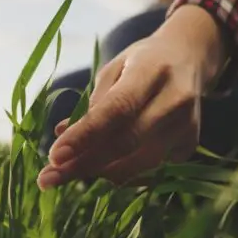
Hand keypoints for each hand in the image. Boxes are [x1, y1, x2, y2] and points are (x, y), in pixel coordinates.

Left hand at [37, 6, 226, 188]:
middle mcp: (176, 101)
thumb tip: (62, 136)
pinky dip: (120, 172)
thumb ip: (92, 103)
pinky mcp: (189, 146)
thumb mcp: (113, 68)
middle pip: (126, 143)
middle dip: (83, 164)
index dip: (84, 136)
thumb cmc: (142, 62)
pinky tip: (99, 166)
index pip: (117, 110)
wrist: (189, 59)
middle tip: (48, 178)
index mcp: (152, 71)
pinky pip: (148, 171)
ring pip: (137, 165)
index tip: (54, 155)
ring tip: (66, 172)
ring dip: (98, 172)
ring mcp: (187, 127)